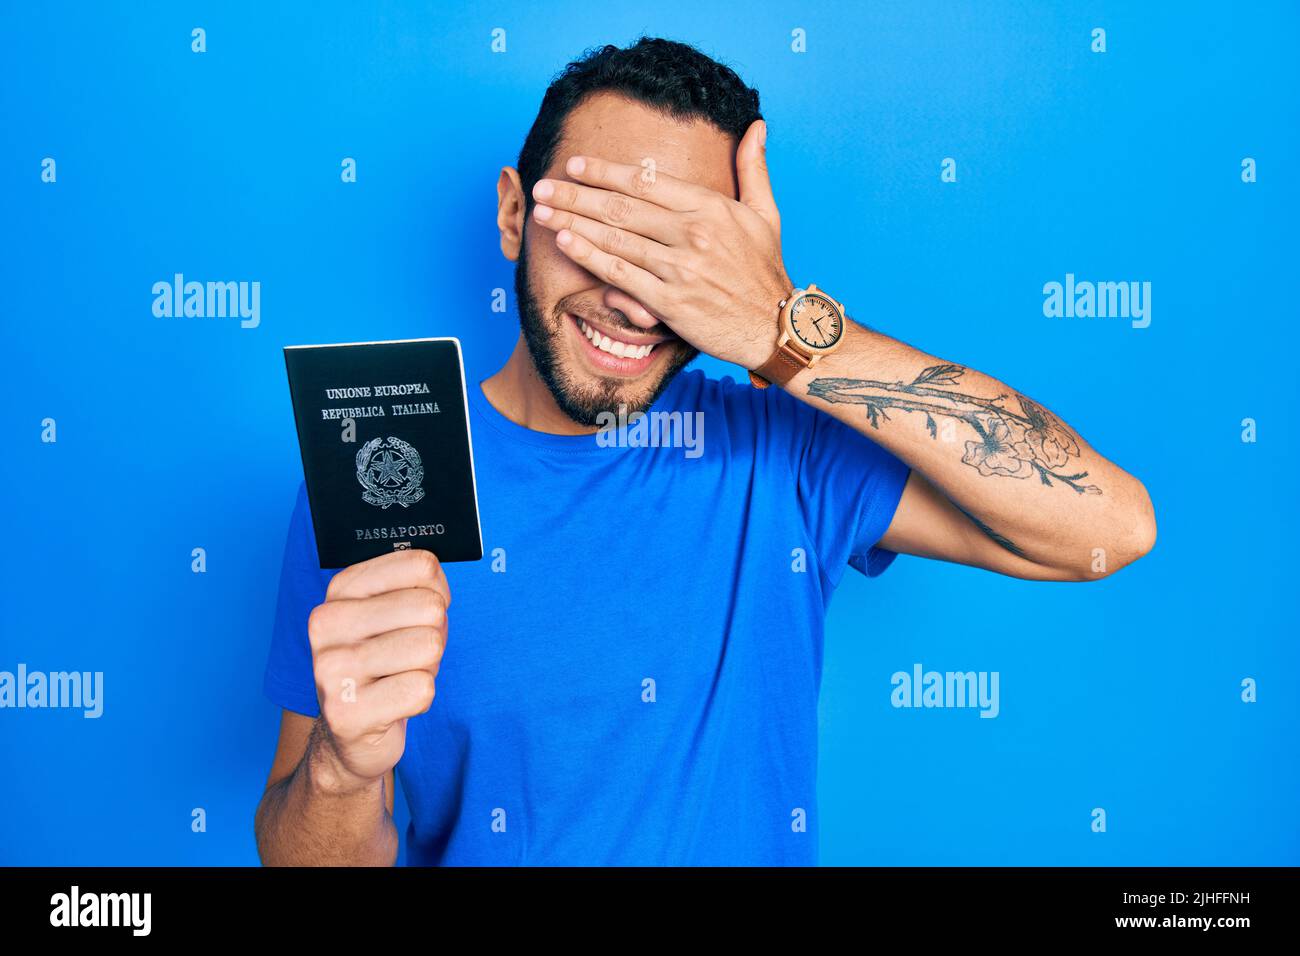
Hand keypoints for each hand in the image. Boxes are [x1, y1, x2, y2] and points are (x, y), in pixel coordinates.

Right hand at [305, 549, 449, 788]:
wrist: (351, 734)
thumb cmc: (385, 663)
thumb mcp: (396, 614)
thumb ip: (417, 585)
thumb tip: (435, 577)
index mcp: (340, 590)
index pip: (420, 566)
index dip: (437, 592)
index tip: (417, 614)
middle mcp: (327, 624)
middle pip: (430, 607)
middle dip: (432, 634)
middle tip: (408, 655)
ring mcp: (331, 670)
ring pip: (428, 647)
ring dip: (426, 668)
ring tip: (399, 678)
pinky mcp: (346, 713)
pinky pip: (421, 690)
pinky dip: (420, 699)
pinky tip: (394, 703)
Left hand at [530, 119, 790, 368]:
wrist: (774, 327)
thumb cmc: (765, 271)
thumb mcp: (766, 213)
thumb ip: (754, 168)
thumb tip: (756, 126)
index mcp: (710, 207)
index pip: (646, 181)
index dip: (605, 171)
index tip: (576, 165)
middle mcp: (692, 233)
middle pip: (621, 207)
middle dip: (576, 194)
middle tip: (543, 186)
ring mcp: (679, 268)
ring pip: (614, 239)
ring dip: (573, 221)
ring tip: (543, 211)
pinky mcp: (669, 302)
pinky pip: (620, 274)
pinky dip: (590, 256)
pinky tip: (567, 242)